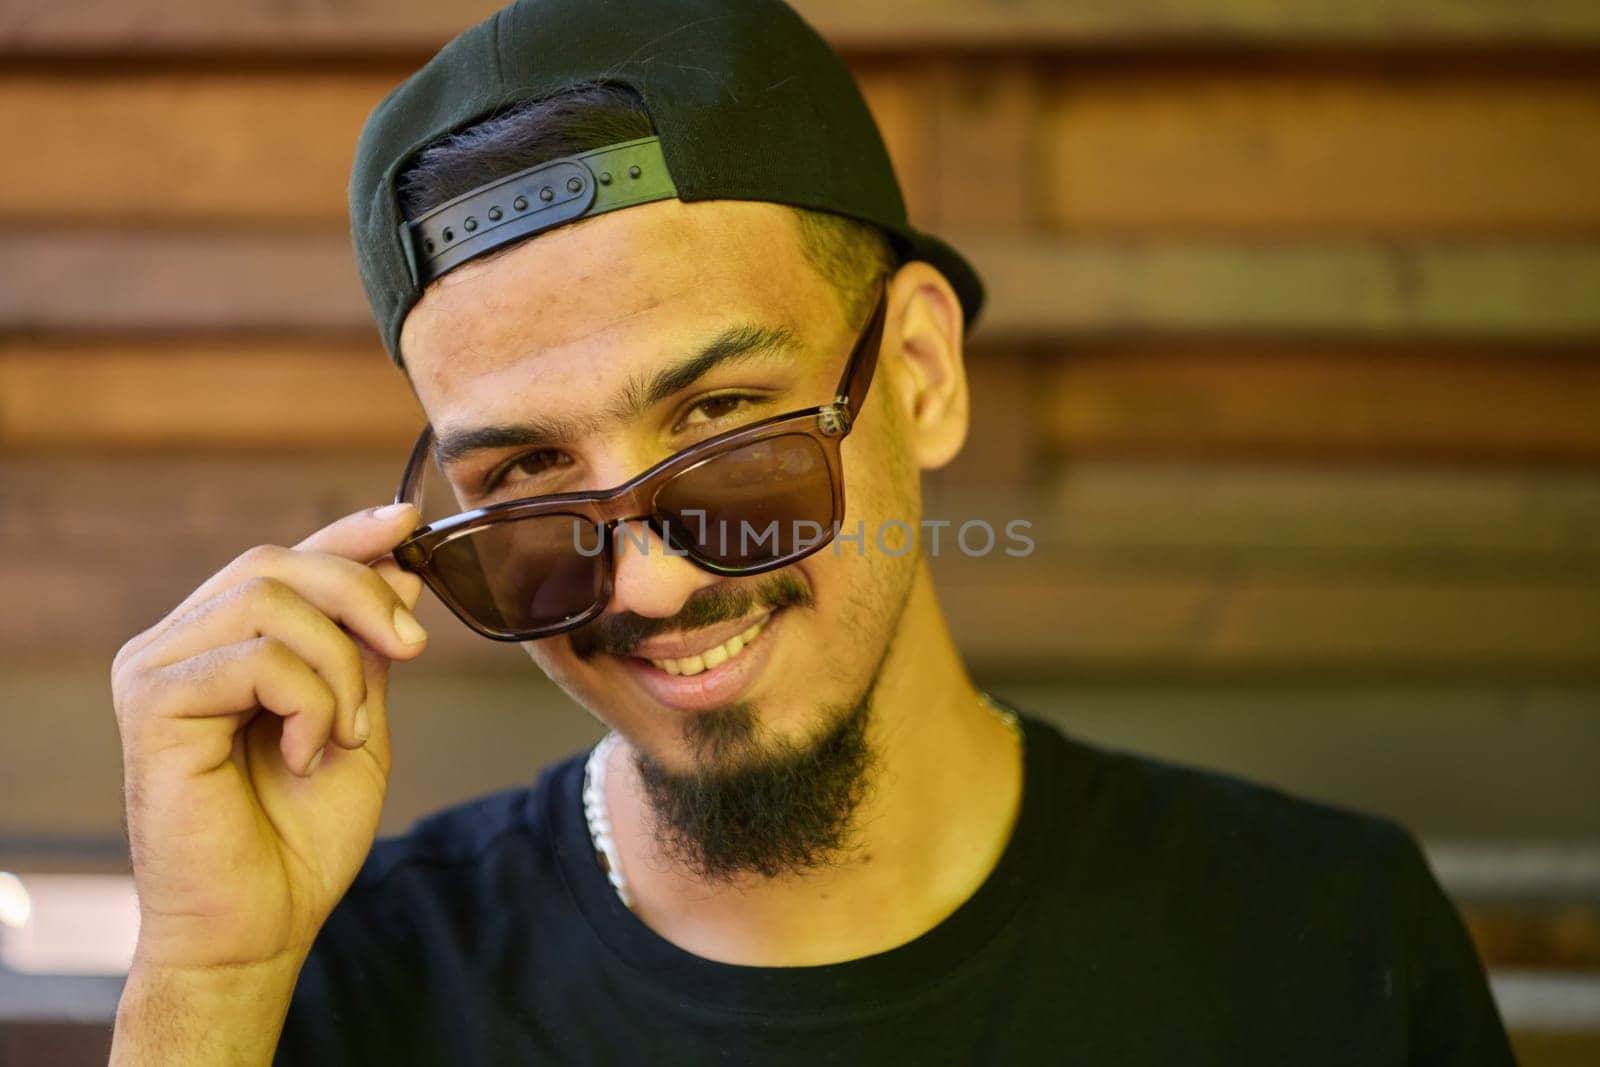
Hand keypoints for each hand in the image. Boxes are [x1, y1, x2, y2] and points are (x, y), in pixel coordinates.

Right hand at [111, 503, 429, 972]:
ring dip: (339, 667)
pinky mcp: (151, 705)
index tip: (409, 521)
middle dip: (363, 597)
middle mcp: (176, 645)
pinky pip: (257, 658)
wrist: (260, 925)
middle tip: (412, 650)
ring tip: (344, 733)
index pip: (283, 562)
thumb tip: (400, 566)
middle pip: (278, 564)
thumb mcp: (356, 720)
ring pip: (271, 601)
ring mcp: (154, 671)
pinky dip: (308, 702)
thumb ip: (367, 648)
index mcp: (220, 644)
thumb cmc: (299, 837)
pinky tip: (306, 753)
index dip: (347, 533)